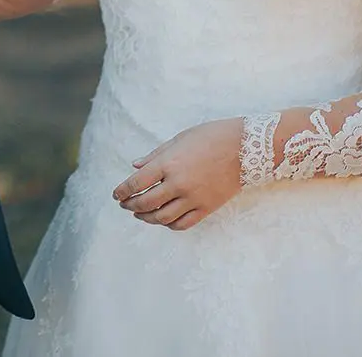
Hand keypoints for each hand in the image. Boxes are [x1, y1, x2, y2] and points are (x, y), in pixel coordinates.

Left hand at [111, 117, 243, 231]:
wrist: (246, 148)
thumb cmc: (210, 137)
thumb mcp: (179, 139)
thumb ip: (155, 155)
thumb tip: (134, 166)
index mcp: (168, 163)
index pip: (137, 183)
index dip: (122, 191)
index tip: (116, 195)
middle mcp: (178, 183)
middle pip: (146, 202)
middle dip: (131, 205)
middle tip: (124, 204)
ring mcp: (193, 198)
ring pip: (162, 217)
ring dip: (146, 217)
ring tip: (139, 213)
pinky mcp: (207, 208)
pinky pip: (183, 223)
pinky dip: (169, 224)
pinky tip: (163, 219)